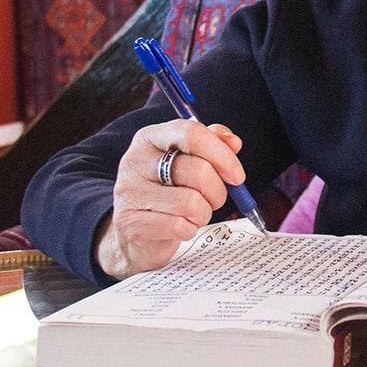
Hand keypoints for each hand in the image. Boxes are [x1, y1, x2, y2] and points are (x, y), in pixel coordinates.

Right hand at [95, 119, 247, 279]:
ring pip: (191, 202)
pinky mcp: (130, 221)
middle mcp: (135, 160)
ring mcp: (129, 191)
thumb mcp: (187, 161)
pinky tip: (181, 226)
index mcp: (151, 138)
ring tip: (194, 213)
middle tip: (214, 200)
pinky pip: (178, 225)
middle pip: (198, 170)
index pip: (192, 133)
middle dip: (217, 191)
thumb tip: (233, 142)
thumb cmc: (167, 192)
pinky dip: (189, 229)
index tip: (237, 176)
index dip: (222, 154)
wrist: (134, 232)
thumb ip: (212, 145)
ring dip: (203, 213)